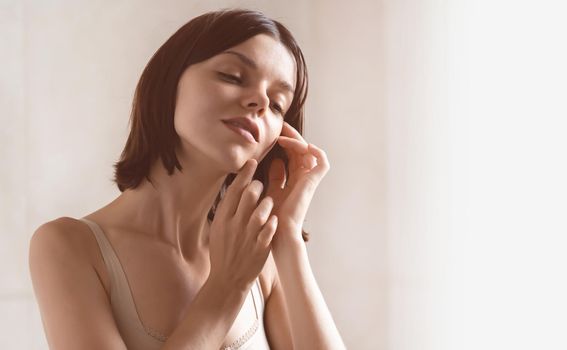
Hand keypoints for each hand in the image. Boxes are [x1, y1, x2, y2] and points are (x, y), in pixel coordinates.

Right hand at [208, 159, 277, 291]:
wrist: (227, 280)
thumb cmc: (224, 251)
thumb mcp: (218, 228)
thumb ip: (227, 209)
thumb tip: (235, 187)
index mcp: (223, 219)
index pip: (234, 190)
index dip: (245, 174)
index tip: (252, 161)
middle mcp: (234, 225)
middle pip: (248, 196)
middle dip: (257, 186)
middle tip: (260, 185)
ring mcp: (247, 237)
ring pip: (261, 211)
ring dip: (267, 203)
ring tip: (269, 202)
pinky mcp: (259, 249)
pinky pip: (268, 231)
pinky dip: (272, 223)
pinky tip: (274, 219)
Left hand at [265, 121, 329, 248]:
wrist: (277, 234)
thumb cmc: (271, 219)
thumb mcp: (270, 192)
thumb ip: (274, 178)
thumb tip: (275, 161)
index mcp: (293, 181)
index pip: (292, 156)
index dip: (285, 143)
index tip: (273, 133)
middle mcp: (303, 180)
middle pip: (302, 151)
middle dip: (292, 137)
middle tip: (280, 126)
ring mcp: (308, 181)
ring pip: (310, 153)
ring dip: (298, 141)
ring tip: (283, 135)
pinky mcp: (311, 183)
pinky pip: (322, 163)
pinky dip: (317, 151)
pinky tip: (302, 145)